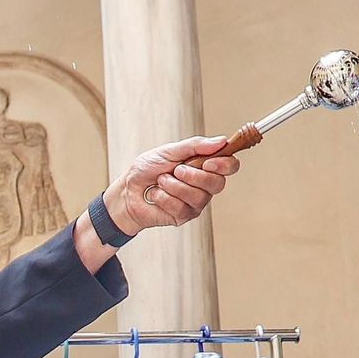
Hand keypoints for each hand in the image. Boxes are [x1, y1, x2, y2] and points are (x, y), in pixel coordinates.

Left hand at [103, 137, 240, 234]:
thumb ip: (196, 145)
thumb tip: (221, 141)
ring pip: (198, 197)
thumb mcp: (170, 150)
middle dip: (194, 176)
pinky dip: (164, 198)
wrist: (128, 189)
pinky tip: (157, 195)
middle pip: (218, 183)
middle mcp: (204, 186)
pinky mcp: (184, 216)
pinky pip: (181, 207)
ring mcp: (196, 203)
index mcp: (205, 166)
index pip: (230, 166)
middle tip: (176, 170)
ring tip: (161, 181)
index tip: (208, 162)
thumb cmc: (148, 169)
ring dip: (174, 186)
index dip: (224, 165)